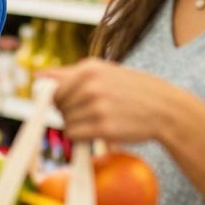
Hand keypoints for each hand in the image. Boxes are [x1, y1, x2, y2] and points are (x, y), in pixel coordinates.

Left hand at [40, 59, 193, 145]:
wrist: (166, 109)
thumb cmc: (132, 90)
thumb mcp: (103, 72)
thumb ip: (69, 74)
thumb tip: (38, 77)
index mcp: (89, 68)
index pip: (52, 87)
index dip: (58, 98)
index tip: (70, 101)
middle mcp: (91, 85)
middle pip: (57, 105)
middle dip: (68, 111)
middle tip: (91, 111)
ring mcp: (97, 106)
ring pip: (65, 122)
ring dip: (77, 125)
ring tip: (99, 119)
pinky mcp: (103, 127)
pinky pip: (74, 135)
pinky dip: (82, 136)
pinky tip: (99, 130)